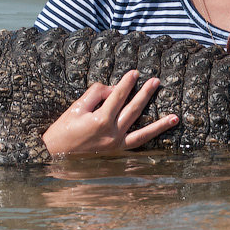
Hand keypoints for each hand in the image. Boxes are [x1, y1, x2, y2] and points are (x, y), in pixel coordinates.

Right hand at [42, 69, 178, 155]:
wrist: (55, 156)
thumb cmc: (63, 130)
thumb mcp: (75, 108)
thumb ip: (96, 95)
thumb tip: (113, 90)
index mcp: (100, 120)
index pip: (118, 96)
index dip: (127, 83)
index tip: (135, 73)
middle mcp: (112, 134)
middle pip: (133, 110)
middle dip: (145, 94)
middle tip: (156, 81)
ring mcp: (116, 146)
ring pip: (142, 132)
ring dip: (159, 124)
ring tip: (175, 117)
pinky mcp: (116, 153)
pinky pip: (137, 145)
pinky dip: (150, 141)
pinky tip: (160, 136)